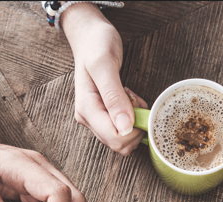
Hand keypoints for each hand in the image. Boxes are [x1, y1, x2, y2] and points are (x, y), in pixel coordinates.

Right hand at [62, 3, 148, 154]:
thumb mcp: (105, 64)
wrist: (89, 36)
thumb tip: (124, 126)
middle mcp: (88, 118)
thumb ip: (114, 96)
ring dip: (134, 121)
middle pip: (119, 143)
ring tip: (129, 95)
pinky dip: (132, 117)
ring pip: (122, 138)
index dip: (134, 128)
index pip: (115, 139)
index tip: (135, 101)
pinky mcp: (102, 115)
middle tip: (132, 96)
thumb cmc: (96, 44)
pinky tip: (128, 98)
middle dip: (135, 125)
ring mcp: (94, 118)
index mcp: (87, 109)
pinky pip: (122, 129)